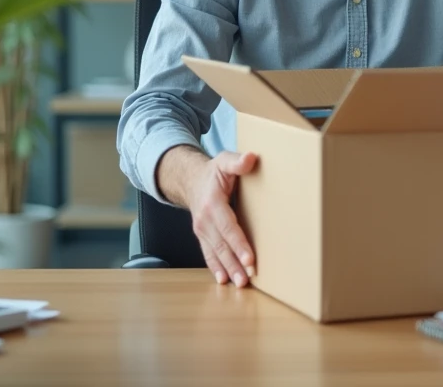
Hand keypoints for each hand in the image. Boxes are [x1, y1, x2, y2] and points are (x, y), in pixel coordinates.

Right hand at [187, 151, 257, 286]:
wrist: (191, 180)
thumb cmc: (213, 172)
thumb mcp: (224, 161)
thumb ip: (237, 161)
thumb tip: (251, 158)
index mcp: (212, 203)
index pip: (228, 227)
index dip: (238, 243)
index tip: (250, 258)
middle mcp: (204, 220)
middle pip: (221, 245)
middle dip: (234, 263)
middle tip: (247, 278)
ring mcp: (202, 230)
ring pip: (215, 253)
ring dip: (227, 269)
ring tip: (239, 284)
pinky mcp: (202, 236)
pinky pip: (208, 254)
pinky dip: (215, 268)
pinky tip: (223, 280)